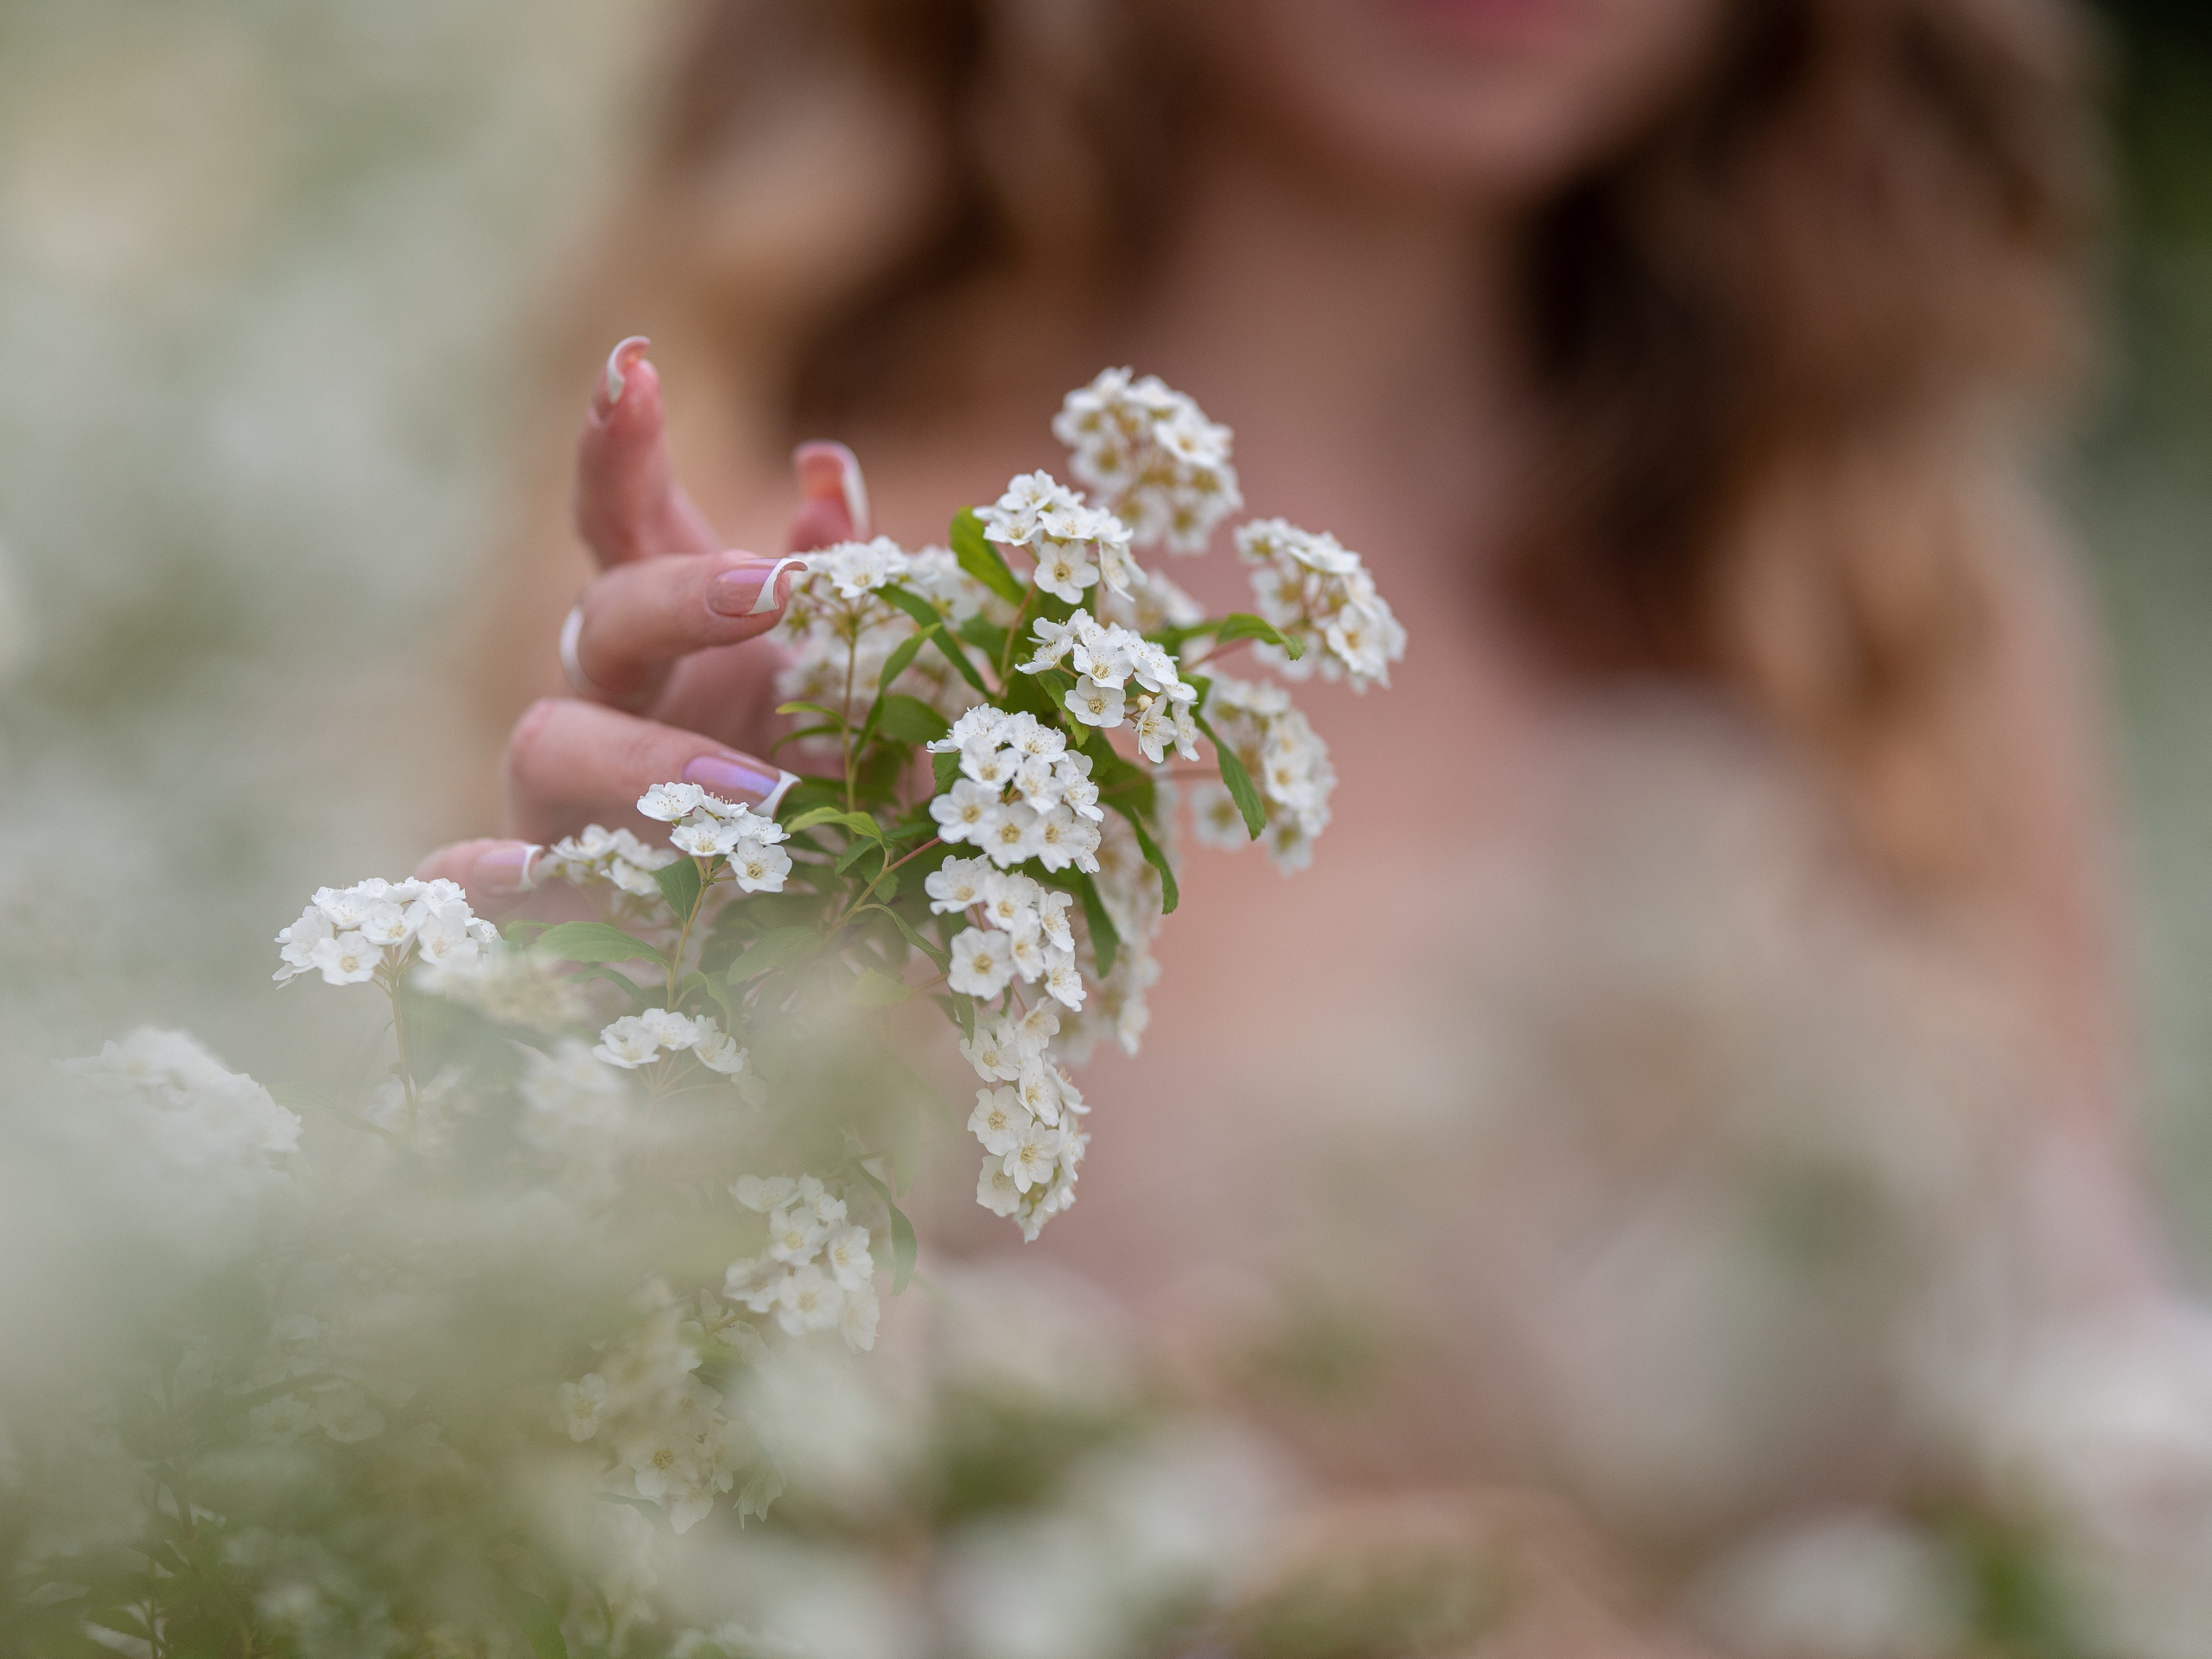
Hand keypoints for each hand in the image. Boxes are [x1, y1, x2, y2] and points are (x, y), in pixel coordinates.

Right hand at [418, 337, 868, 911]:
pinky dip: (484, 876)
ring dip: (650, 758)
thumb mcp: (859, 696)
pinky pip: (468, 877)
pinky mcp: (537, 901)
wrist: (791, 961)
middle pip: (603, 617)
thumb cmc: (821, 805)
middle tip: (778, 591)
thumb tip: (826, 471)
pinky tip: (524, 881)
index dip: (617, 440)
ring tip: (770, 798)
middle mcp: (607, 702)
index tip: (636, 362)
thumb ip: (849, 588)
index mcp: (675, 636)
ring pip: (547, 742)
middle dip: (680, 596)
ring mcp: (561, 800)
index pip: (624, 516)